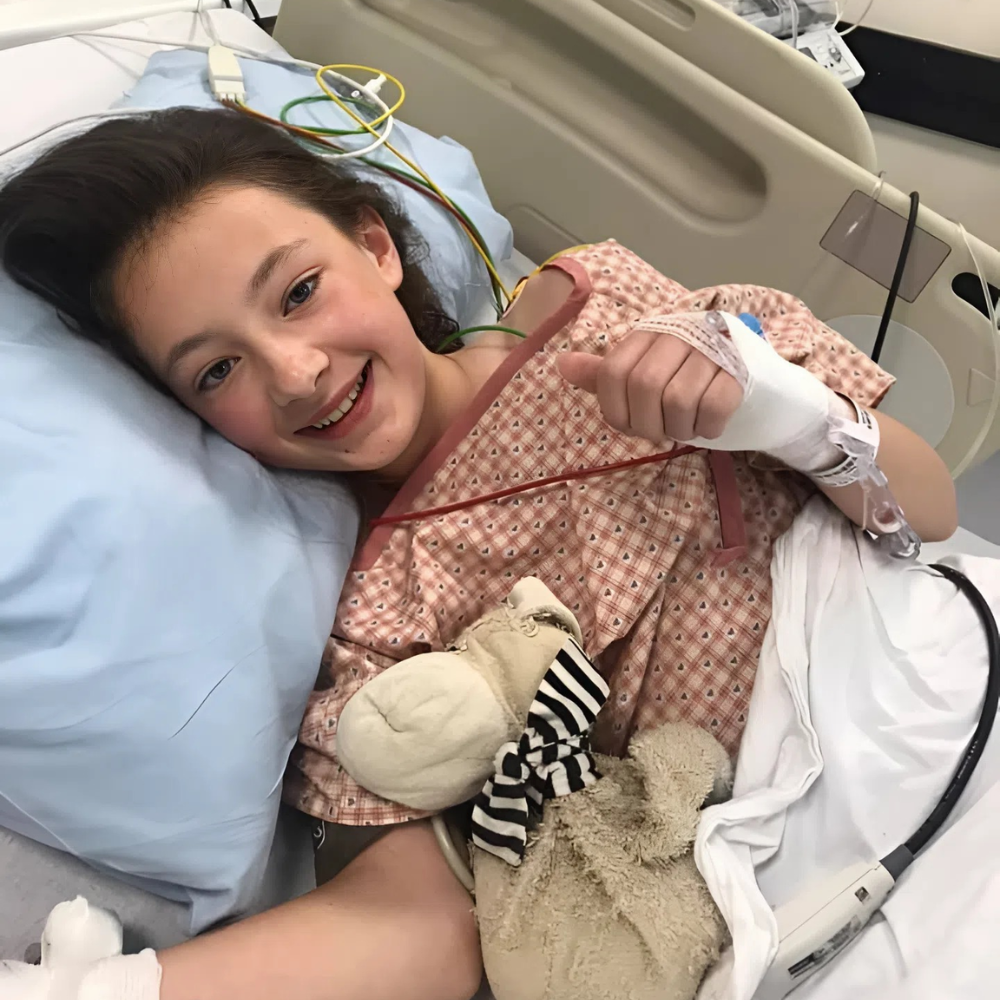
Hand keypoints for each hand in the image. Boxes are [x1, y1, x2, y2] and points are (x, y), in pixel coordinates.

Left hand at [556, 329, 742, 445]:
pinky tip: (709, 425)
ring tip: (687, 428)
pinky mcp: (741, 368)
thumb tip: (561, 365)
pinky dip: (707, 427)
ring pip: (678, 399)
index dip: (616, 410)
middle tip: (662, 432)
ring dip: (679, 429)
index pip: (613, 372)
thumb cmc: (686, 378)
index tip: (630, 425)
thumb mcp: (642, 374)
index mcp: (649, 333)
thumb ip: (605, 375)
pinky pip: (714, 405)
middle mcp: (679, 332)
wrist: (751, 376)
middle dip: (648, 424)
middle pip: (644, 385)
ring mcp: (713, 348)